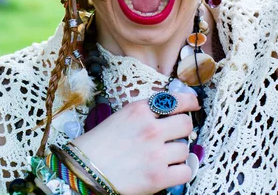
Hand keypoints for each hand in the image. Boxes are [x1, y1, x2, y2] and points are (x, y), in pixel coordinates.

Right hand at [71, 93, 199, 194]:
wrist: (84, 170)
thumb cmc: (98, 144)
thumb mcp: (120, 118)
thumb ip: (144, 114)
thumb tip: (170, 113)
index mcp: (138, 110)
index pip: (175, 100)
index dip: (189, 102)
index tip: (194, 104)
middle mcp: (150, 129)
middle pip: (186, 124)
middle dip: (182, 130)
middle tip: (173, 136)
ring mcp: (156, 153)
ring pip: (185, 149)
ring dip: (176, 153)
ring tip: (161, 157)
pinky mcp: (159, 177)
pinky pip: (185, 172)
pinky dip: (179, 172)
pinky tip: (167, 171)